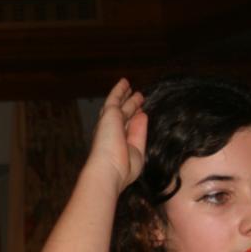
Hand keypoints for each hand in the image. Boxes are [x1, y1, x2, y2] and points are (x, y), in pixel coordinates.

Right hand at [86, 78, 147, 193]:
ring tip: (133, 89)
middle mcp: (112, 133)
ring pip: (119, 106)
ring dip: (126, 96)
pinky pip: (115, 99)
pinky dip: (119, 90)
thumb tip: (142, 115)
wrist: (108, 169)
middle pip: (122, 116)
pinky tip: (124, 82)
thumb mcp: (138, 152)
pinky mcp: (109, 115)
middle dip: (130, 107)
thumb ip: (140, 135)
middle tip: (138, 98)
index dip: (135, 121)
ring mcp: (109, 123)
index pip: (128, 129)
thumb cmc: (123, 168)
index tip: (142, 114)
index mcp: (118, 145)